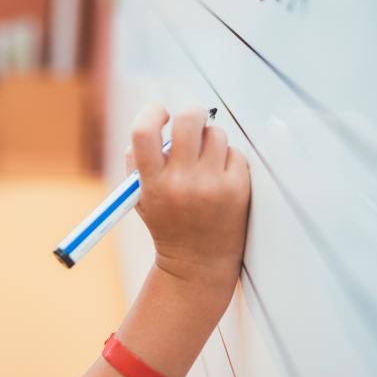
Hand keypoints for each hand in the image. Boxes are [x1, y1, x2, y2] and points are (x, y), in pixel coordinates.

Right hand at [127, 105, 250, 289]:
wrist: (197, 263)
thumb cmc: (166, 222)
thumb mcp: (139, 195)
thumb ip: (138, 158)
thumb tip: (157, 120)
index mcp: (152, 182)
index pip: (144, 131)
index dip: (152, 112)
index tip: (160, 114)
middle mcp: (181, 182)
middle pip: (188, 120)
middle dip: (190, 113)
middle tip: (191, 121)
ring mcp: (212, 185)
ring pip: (215, 134)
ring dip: (210, 140)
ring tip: (205, 162)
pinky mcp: (237, 189)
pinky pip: (235, 152)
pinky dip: (227, 159)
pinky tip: (220, 178)